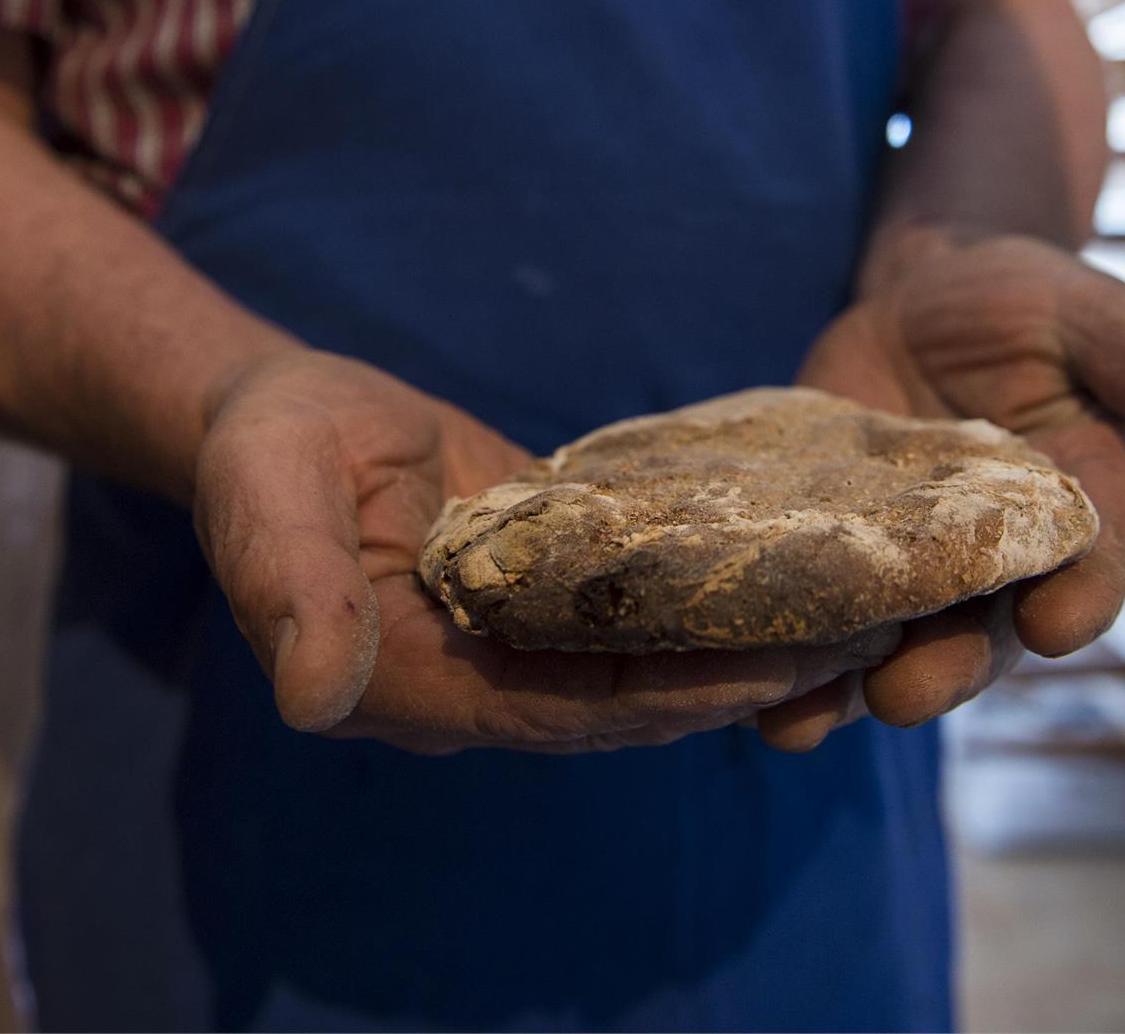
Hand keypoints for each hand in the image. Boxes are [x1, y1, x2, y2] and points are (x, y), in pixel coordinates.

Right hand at [193, 350, 885, 751]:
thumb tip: (310, 696)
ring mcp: (518, 638)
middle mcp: (480, 680)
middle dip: (740, 677)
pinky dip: (709, 591)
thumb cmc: (267, 448)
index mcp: (418, 683)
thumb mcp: (265, 497)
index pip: (568, 710)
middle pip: (631, 698)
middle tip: (859, 642)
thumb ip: (288, 589)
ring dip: (744, 642)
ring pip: (649, 661)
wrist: (281, 415)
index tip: (774, 672)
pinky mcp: (547, 589)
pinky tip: (788, 560)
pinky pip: (638, 606)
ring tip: (854, 609)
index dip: (670, 699)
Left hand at [757, 233, 1124, 751]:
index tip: (1054, 624)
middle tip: (908, 693)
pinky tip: (745, 692)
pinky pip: (819, 626)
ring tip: (798, 720)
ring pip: (895, 650)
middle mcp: (1005, 566)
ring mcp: (917, 572)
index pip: (1095, 572)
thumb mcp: (1096, 318)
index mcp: (1084, 513)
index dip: (1079, 601)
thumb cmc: (1025, 302)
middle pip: (985, 639)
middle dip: (949, 669)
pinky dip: (785, 661)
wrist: (920, 295)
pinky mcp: (839, 561)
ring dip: (850, 690)